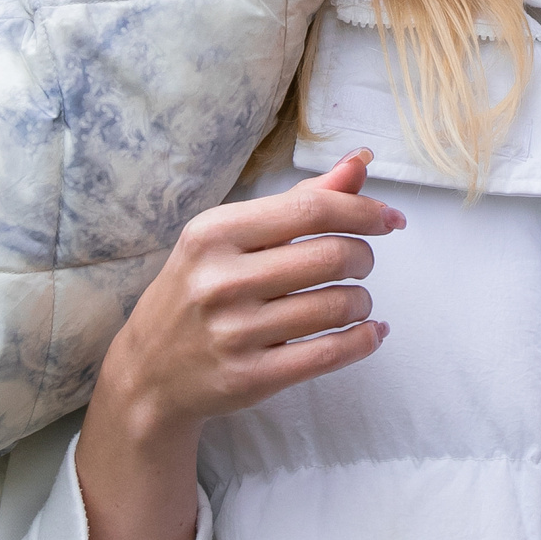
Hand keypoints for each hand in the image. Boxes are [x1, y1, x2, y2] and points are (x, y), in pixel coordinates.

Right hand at [74, 151, 399, 539]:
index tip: (391, 219)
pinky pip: (330, 353)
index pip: (311, 208)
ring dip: (362, 300)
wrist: (149, 373)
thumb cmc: (199, 290)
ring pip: (337, 305)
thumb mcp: (231, 237)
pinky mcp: (250, 378)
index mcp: (215, 233)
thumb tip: (360, 162)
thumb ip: (299, 200)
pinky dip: (364, 339)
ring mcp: (234, 333)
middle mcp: (221, 280)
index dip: (364, 210)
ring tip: (354, 299)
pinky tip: (370, 332)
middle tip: (362, 262)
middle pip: (332, 255)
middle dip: (364, 256)